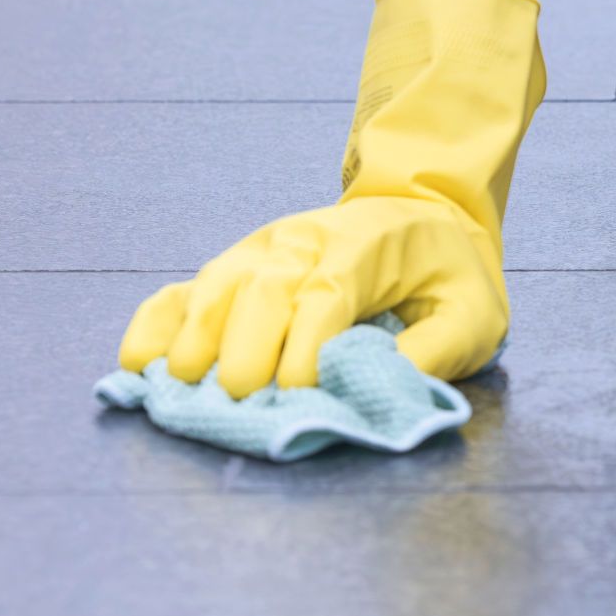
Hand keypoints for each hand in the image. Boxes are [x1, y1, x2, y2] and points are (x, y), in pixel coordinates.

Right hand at [116, 0, 544, 395]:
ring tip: (181, 383)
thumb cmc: (449, 276)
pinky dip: (158, 323)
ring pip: (218, 283)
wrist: (425, 219)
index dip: (307, 341)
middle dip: (247, 342)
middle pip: (265, 286)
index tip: (296, 391)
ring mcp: (262, 249)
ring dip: (196, 334)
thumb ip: (434, 350)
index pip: (329, 290)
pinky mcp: (235, 268)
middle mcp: (306, 239)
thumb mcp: (474, 313)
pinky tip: (140, 362)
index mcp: (369, 244)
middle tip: (238, 397)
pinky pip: (185, 290)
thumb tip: (378, 388)